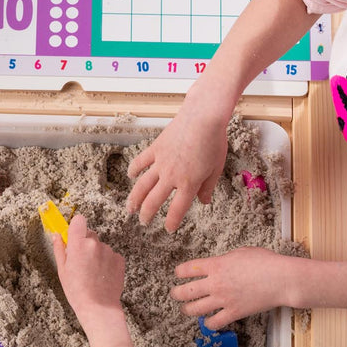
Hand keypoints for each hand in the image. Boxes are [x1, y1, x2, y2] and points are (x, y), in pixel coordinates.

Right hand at [51, 214, 126, 324]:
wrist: (99, 307)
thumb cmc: (78, 292)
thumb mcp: (62, 271)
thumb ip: (60, 249)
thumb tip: (57, 236)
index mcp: (78, 245)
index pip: (79, 220)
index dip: (76, 227)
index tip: (73, 235)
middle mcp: (95, 244)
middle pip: (89, 234)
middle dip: (85, 243)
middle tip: (81, 262)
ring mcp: (109, 251)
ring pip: (100, 246)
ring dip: (96, 254)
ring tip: (92, 273)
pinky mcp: (119, 259)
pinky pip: (110, 255)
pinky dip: (106, 262)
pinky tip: (101, 276)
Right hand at [125, 99, 231, 231]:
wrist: (203, 117)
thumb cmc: (214, 142)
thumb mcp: (216, 168)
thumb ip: (207, 187)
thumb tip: (204, 201)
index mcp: (189, 184)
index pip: (177, 209)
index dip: (171, 222)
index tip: (168, 229)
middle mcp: (171, 176)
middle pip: (154, 201)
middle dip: (147, 214)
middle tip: (143, 222)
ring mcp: (161, 162)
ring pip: (143, 185)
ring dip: (135, 198)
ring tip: (130, 208)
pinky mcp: (155, 148)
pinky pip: (141, 161)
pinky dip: (134, 169)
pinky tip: (130, 176)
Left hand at [171, 246, 295, 328]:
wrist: (281, 279)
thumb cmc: (266, 262)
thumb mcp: (241, 252)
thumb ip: (225, 259)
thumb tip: (221, 264)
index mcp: (216, 265)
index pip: (187, 269)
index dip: (179, 272)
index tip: (179, 274)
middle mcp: (215, 283)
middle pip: (185, 291)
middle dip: (177, 294)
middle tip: (175, 294)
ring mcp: (223, 299)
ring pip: (195, 309)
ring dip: (187, 310)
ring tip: (186, 310)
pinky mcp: (233, 313)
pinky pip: (214, 323)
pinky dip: (209, 324)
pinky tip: (209, 321)